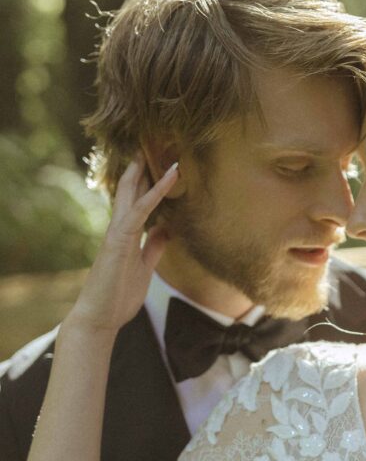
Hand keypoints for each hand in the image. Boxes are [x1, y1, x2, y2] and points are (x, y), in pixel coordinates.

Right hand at [69, 155, 178, 334]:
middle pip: (129, 191)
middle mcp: (120, 229)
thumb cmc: (119, 296)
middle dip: (139, 168)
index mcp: (125, 235)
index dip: (146, 182)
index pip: (136, 202)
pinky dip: (155, 192)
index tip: (158, 163)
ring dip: (144, 171)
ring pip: (131, 194)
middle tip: (149, 143)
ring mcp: (118, 233)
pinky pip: (140, 210)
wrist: (100, 317)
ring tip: (154, 147)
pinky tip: (169, 177)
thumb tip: (166, 230)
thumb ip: (154, 248)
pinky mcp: (120, 240)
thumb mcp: (145, 268)